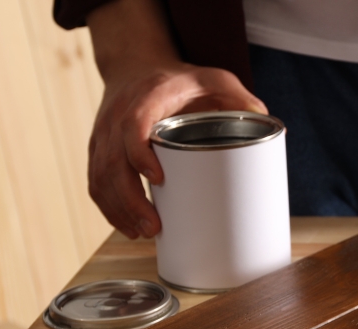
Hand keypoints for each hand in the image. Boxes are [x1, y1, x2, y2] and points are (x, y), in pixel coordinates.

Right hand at [86, 0, 265, 238]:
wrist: (136, 65)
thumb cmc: (180, 79)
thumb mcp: (213, 78)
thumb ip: (238, 95)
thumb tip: (263, 117)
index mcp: (146, 98)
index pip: (132, 126)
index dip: (139, 153)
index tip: (158, 179)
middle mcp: (118, 115)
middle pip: (112, 161)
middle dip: (130, 199)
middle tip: (154, 226)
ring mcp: (104, 133)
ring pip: (100, 175)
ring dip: (118, 209)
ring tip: (144, 233)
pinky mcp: (99, 148)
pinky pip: (95, 180)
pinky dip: (108, 207)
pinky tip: (127, 226)